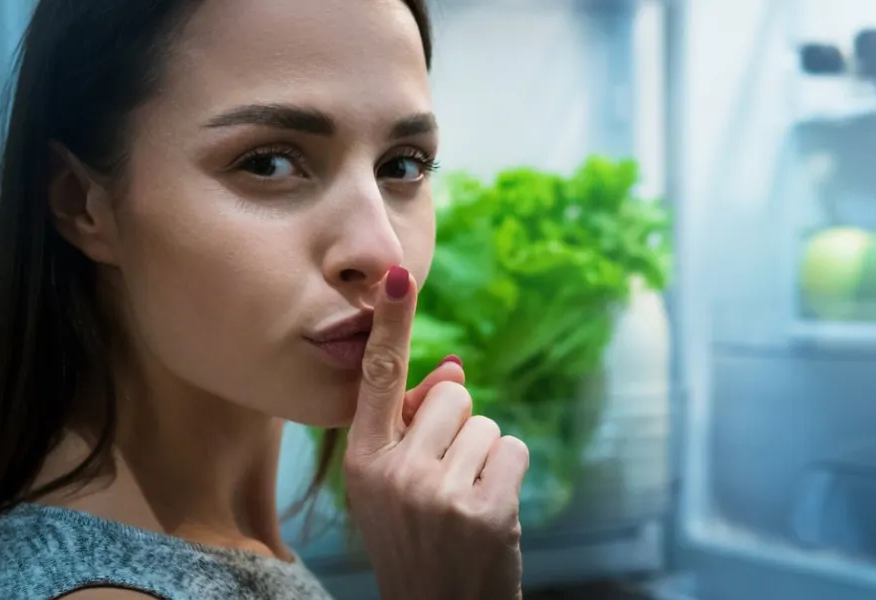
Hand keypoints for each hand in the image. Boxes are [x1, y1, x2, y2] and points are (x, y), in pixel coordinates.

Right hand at [344, 265, 528, 599]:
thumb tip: (455, 369)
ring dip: (484, 457)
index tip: (398, 275)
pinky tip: (489, 513)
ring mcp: (438, 493)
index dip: (392, 324)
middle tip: (447, 479)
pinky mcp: (484, 511)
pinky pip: (512, 448)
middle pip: (452, 396)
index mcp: (363, 461)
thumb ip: (414, 426)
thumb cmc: (418, 539)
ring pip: (485, 424)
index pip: (379, 378)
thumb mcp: (395, 484)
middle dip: (459, 428)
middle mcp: (395, 472)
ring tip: (465, 503)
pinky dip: (508, 475)